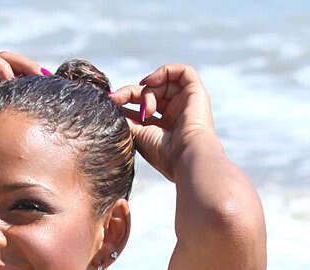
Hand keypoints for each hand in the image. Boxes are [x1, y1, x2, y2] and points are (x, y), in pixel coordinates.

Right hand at [0, 49, 43, 171]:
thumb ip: (10, 136)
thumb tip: (40, 150)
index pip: (20, 80)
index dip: (36, 83)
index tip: (54, 92)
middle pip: (15, 65)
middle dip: (33, 69)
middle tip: (48, 80)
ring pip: (3, 57)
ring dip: (21, 63)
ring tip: (35, 75)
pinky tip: (9, 79)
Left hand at [110, 64, 217, 180]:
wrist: (186, 158)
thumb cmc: (164, 153)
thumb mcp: (138, 135)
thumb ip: (127, 120)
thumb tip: (113, 107)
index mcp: (164, 128)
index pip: (143, 106)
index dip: (126, 99)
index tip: (112, 100)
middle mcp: (176, 114)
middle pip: (151, 91)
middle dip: (131, 93)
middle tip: (118, 99)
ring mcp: (186, 103)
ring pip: (164, 82)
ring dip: (148, 90)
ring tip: (146, 110)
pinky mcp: (197, 93)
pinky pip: (183, 71)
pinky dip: (164, 71)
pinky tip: (150, 81)